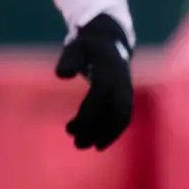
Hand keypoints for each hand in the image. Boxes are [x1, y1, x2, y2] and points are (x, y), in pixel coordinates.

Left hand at [56, 14, 134, 150]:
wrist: (110, 42)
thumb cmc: (87, 47)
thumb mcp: (74, 48)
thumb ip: (68, 60)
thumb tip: (61, 75)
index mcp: (110, 70)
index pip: (100, 96)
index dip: (87, 114)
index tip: (70, 128)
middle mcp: (122, 83)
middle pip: (112, 111)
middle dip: (96, 130)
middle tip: (76, 143)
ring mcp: (127, 91)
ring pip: (121, 118)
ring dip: (106, 135)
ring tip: (86, 146)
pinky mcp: (127, 98)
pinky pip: (125, 118)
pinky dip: (115, 132)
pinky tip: (100, 142)